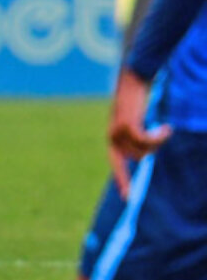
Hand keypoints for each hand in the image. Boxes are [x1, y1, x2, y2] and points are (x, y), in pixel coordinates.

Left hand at [108, 67, 170, 197]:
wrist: (133, 81)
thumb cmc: (137, 102)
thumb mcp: (136, 122)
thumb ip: (136, 138)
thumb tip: (142, 154)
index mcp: (113, 139)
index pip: (117, 164)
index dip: (122, 180)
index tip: (127, 198)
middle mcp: (112, 137)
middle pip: (137, 157)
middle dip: (152, 148)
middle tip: (161, 134)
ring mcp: (117, 132)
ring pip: (143, 150)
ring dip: (156, 141)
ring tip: (162, 128)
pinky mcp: (126, 125)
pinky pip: (145, 141)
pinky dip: (158, 137)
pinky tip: (166, 129)